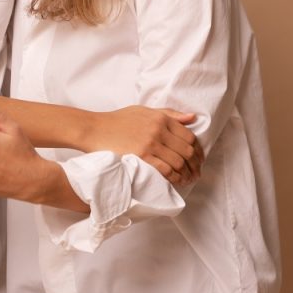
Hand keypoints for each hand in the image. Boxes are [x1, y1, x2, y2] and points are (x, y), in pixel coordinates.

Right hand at [83, 105, 202, 186]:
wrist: (94, 129)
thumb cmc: (117, 120)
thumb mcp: (143, 111)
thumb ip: (168, 114)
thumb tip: (192, 118)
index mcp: (160, 118)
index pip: (189, 136)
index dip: (198, 150)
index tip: (198, 159)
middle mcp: (158, 130)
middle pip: (187, 150)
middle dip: (195, 165)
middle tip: (196, 173)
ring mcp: (150, 143)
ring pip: (179, 162)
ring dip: (187, 174)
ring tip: (188, 180)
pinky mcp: (141, 155)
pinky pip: (166, 169)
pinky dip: (175, 177)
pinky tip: (176, 181)